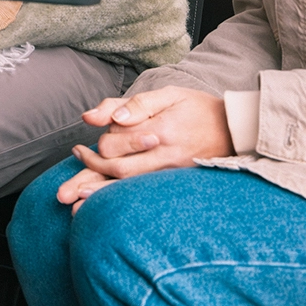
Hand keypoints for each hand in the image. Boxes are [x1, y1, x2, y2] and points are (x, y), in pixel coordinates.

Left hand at [57, 86, 235, 211]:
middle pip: (117, 169)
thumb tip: (97, 117)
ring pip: (127, 188)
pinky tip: (100, 210)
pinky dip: (118, 204)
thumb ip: (134, 103)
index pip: (117, 140)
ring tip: (71, 200)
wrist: (235, 132)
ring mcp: (171, 174)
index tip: (90, 138)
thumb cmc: (198, 108)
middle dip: (88, 173)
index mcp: (162, 130)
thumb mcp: (169, 95)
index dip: (101, 140)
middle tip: (70, 173)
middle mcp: (165, 156)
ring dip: (97, 194)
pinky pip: (141, 197)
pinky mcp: (174, 185)